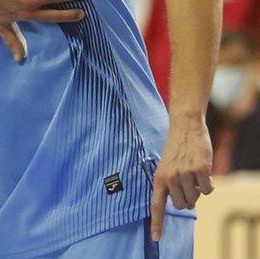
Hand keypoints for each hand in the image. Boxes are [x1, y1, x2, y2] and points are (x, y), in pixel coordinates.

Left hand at [150, 120, 212, 240]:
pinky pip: (208, 190)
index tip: (156, 238)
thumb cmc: (176, 149)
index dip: (157, 223)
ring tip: (193, 173)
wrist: (185, 127)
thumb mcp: (166, 166)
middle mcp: (170, 178)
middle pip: (182, 205)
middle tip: (187, 182)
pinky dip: (209, 184)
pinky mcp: (200, 170)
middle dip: (187, 198)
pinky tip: (203, 171)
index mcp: (158, 179)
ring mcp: (185, 174)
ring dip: (198, 190)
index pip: (156, 205)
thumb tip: (184, 205)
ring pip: (196, 198)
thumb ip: (170, 185)